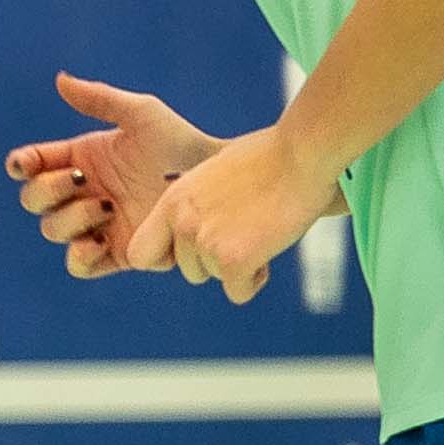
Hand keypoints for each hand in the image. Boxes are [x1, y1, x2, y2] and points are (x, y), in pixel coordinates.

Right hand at [3, 72, 215, 280]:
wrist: (214, 180)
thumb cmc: (181, 142)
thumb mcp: (141, 114)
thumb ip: (99, 100)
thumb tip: (60, 80)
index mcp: (80, 160)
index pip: (32, 165)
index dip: (21, 165)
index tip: (27, 163)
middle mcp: (82, 194)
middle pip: (35, 201)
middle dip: (48, 191)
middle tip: (80, 180)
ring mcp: (97, 225)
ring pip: (53, 230)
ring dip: (71, 218)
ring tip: (108, 207)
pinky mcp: (117, 253)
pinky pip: (80, 265)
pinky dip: (78, 257)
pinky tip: (96, 242)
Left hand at [110, 123, 329, 305]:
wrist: (303, 152)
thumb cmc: (271, 155)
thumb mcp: (215, 171)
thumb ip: (198, 200)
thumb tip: (202, 218)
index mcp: (173, 201)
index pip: (139, 253)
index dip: (165, 258)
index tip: (192, 248)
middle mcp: (182, 223)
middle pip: (189, 269)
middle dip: (217, 259)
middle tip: (246, 232)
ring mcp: (206, 242)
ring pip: (216, 277)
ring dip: (239, 265)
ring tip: (262, 232)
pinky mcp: (234, 259)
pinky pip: (238, 292)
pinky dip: (255, 280)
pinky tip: (270, 251)